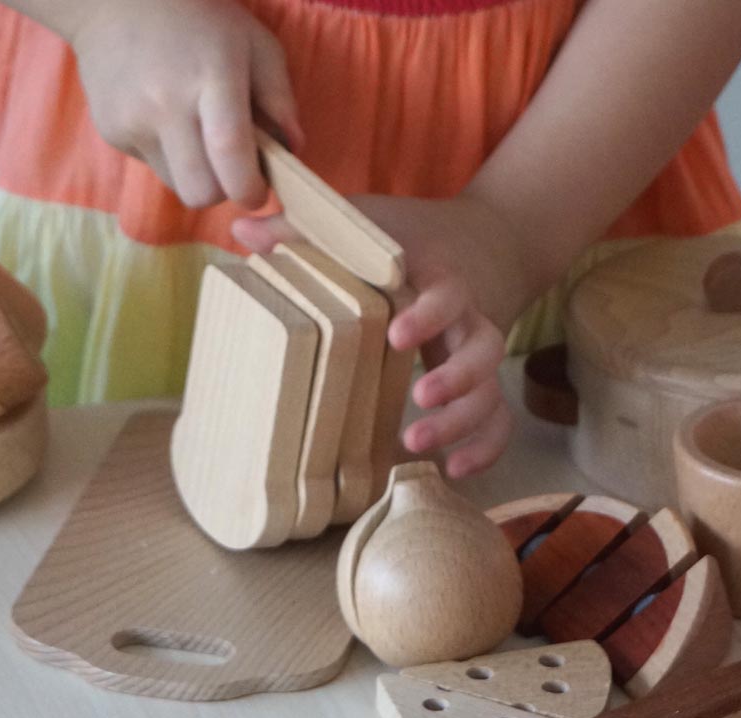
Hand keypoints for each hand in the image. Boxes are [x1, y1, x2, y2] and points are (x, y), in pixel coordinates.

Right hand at [70, 0, 302, 207]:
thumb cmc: (199, 21)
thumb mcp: (254, 44)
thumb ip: (280, 99)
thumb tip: (292, 151)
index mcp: (212, 76)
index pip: (230, 153)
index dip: (249, 188)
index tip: (257, 191)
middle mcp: (167, 102)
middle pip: (201, 191)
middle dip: (222, 191)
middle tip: (228, 169)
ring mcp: (133, 119)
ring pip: (177, 186)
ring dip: (195, 174)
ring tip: (195, 134)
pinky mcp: (111, 131)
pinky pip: (152, 167)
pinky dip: (167, 156)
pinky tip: (164, 120)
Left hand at [234, 194, 536, 476]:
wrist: (473, 240)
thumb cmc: (401, 239)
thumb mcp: (358, 224)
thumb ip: (302, 228)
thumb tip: (242, 227)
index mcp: (437, 279)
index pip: (446, 294)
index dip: (428, 315)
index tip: (398, 335)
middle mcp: (466, 319)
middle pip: (483, 349)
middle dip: (456, 377)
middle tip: (419, 397)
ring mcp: (475, 354)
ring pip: (490, 390)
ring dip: (462, 421)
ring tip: (417, 442)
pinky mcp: (479, 383)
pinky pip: (497, 419)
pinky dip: (485, 447)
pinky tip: (455, 471)